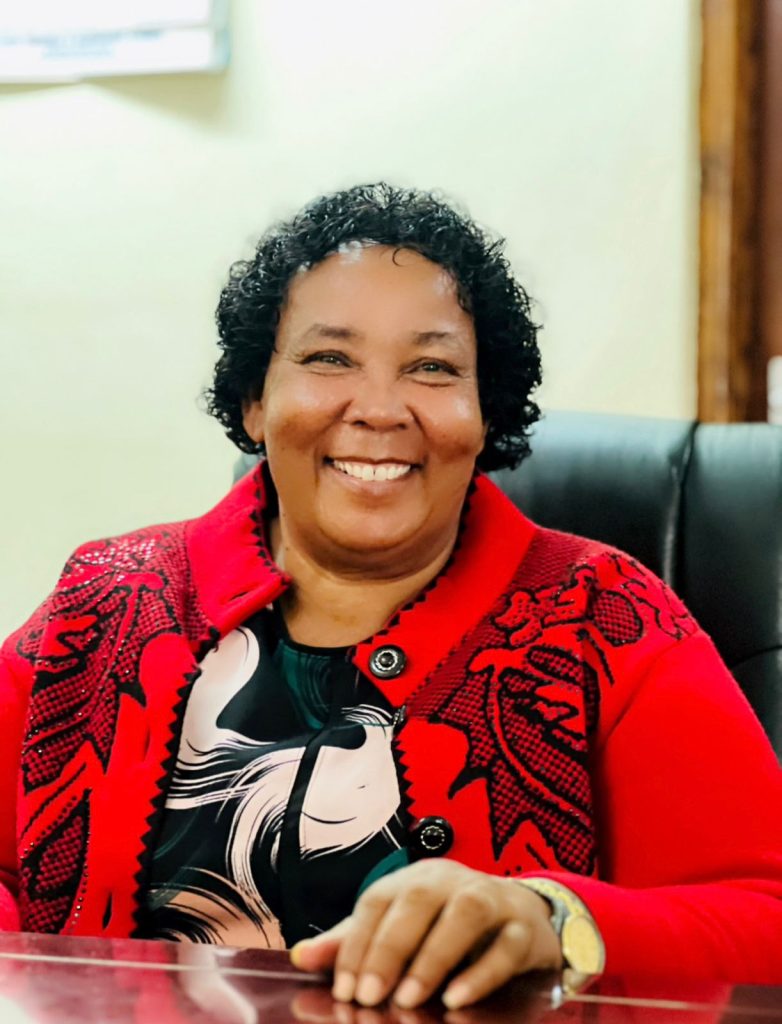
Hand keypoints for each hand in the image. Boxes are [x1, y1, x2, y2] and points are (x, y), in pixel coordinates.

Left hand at [290, 860, 561, 1009]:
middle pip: (418, 900)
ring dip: (434, 955)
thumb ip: (354, 941)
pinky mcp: (523, 927)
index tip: (345, 989)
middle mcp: (451, 880)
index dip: (358, 942)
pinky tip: (457, 998)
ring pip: (465, 914)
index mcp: (415, 878)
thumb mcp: (400, 926)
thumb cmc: (447, 922)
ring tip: (409, 997)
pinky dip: (482, 972)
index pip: (379, 899)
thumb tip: (299, 955)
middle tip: (370, 997)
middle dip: (391, 948)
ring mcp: (491, 898)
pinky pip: (507, 944)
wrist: (522, 914)